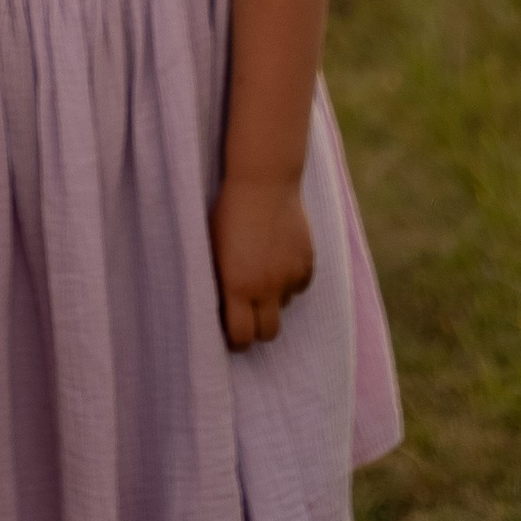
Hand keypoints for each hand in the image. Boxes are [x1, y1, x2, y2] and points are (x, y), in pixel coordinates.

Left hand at [211, 175, 315, 349]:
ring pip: (284, 305)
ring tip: (263, 268)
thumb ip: (220, 282)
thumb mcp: (213, 248)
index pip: (242, 336)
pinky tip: (280, 258)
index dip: (237, 340)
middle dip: (258, 328)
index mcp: (237, 286)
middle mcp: (265, 287)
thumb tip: (223, 308)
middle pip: (268, 333)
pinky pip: (300, 285)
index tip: (234, 333)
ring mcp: (289, 275)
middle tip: (251, 314)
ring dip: (274, 296)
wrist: (264, 180)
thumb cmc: (229, 211)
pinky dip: (291, 279)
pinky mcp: (307, 262)